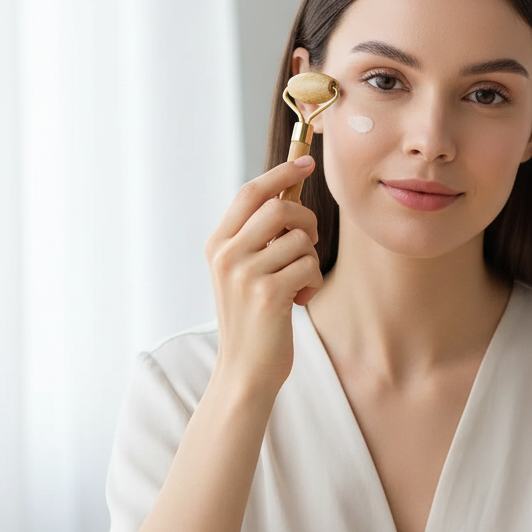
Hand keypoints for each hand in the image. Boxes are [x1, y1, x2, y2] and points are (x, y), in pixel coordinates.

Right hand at [204, 157, 321, 395]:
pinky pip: (309, 266)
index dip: (281, 172)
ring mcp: (244, 273)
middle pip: (279, 208)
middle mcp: (226, 254)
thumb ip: (259, 236)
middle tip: (309, 243)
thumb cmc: (255, 319)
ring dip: (311, 260)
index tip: (307, 161)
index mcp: (218, 244)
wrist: (245, 370)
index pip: (250, 192)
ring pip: (300, 239)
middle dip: (307, 221)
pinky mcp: (267, 294)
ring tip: (298, 284)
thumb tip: (287, 191)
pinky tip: (299, 300)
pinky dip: (313, 282)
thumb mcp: (246, 271)